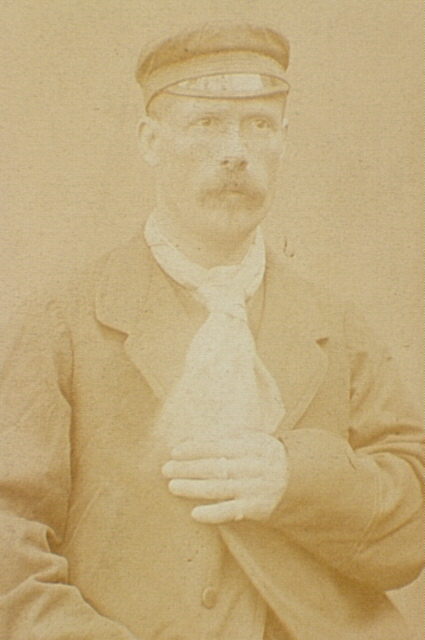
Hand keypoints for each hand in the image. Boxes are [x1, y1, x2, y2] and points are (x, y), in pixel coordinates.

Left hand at [161, 432, 287, 523]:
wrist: (298, 478)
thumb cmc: (266, 455)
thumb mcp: (253, 439)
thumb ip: (228, 435)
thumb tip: (197, 435)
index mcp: (249, 446)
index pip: (217, 446)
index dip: (195, 448)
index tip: (175, 451)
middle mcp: (251, 466)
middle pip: (214, 467)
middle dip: (187, 468)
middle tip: (166, 469)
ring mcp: (253, 488)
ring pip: (218, 488)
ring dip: (193, 488)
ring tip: (173, 486)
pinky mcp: (255, 508)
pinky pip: (230, 511)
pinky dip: (212, 513)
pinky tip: (194, 513)